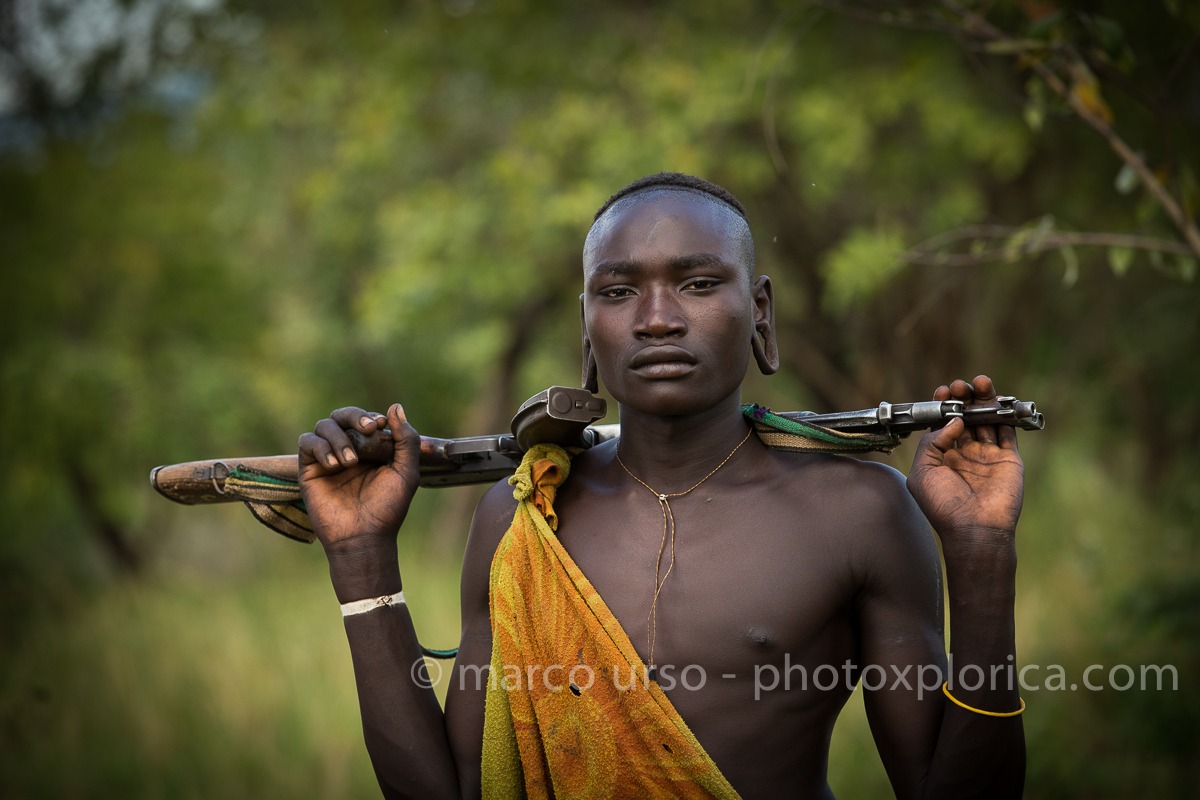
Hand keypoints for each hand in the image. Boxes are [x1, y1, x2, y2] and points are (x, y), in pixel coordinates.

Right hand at [298, 403, 420, 553]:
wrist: (364, 537)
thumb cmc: (387, 508)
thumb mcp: (406, 472)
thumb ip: (406, 440)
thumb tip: (395, 406)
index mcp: (371, 449)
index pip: (366, 419)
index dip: (371, 417)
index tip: (380, 426)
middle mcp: (348, 450)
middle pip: (342, 415)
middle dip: (355, 416)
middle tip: (368, 428)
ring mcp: (328, 458)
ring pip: (324, 425)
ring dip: (339, 438)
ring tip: (350, 462)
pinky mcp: (310, 469)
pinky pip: (307, 442)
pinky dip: (320, 447)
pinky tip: (335, 465)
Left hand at [906, 376, 1023, 539]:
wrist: (975, 530)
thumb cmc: (943, 506)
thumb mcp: (922, 472)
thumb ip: (931, 442)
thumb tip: (953, 421)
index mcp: (943, 456)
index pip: (944, 423)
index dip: (943, 405)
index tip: (943, 392)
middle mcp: (965, 453)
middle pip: (966, 416)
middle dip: (963, 398)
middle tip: (960, 386)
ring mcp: (988, 455)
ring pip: (987, 419)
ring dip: (984, 399)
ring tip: (980, 382)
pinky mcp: (1009, 459)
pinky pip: (1008, 431)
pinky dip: (1005, 414)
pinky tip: (998, 400)